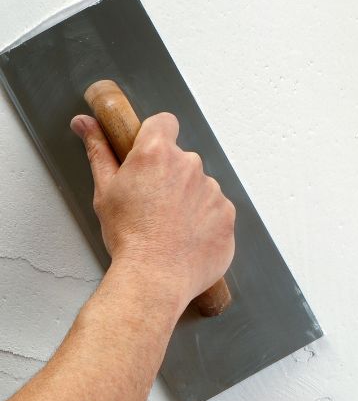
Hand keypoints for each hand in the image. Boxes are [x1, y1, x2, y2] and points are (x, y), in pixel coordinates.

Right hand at [70, 112, 235, 310]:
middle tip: (152, 204)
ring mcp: (213, 189)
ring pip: (200, 186)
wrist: (155, 278)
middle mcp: (190, 165)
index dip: (155, 135)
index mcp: (157, 153)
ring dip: (188, 199)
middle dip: (169, 175)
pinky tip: (186, 238)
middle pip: (181, 159)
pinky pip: (216, 209)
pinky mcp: (228, 213)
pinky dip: (205, 220)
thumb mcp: (104, 190)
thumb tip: (86, 123)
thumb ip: (99, 151)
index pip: (164, 122)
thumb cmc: (128, 237)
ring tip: (169, 227)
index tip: (149, 153)